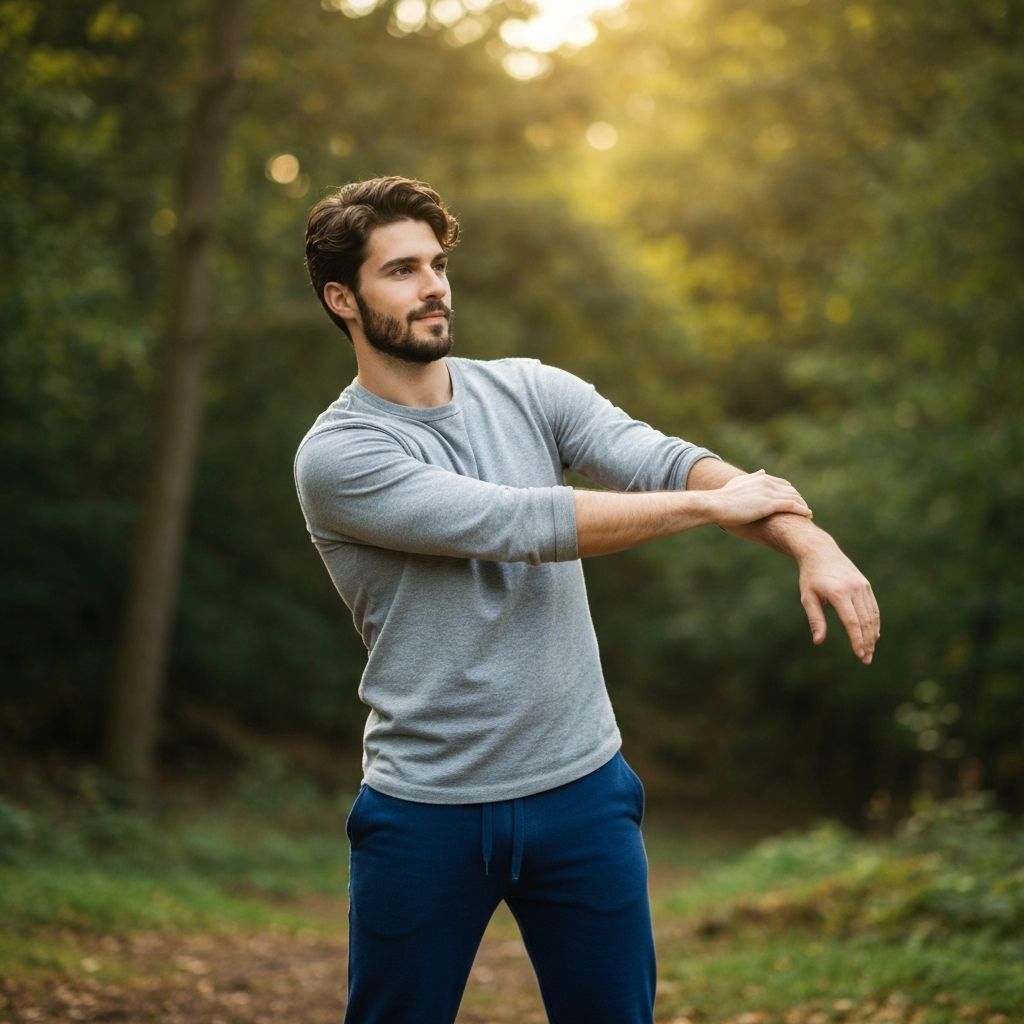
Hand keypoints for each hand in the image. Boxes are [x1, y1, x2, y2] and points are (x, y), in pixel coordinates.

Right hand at [706, 469, 812, 526]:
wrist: (715, 505)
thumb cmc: (722, 498)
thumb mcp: (737, 484)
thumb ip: (751, 478)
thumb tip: (762, 472)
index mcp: (759, 478)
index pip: (781, 483)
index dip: (789, 492)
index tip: (794, 500)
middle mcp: (766, 482)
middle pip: (790, 490)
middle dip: (798, 499)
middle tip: (804, 508)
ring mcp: (768, 492)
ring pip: (793, 497)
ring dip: (803, 505)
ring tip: (808, 513)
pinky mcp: (769, 504)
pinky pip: (792, 506)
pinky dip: (802, 510)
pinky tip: (808, 515)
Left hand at [797, 541, 879, 663]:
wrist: (821, 552)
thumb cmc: (810, 577)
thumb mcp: (807, 597)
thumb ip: (815, 619)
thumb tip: (818, 641)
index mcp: (838, 593)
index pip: (852, 622)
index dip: (857, 640)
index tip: (859, 655)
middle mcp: (854, 589)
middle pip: (865, 621)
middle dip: (867, 642)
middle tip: (866, 660)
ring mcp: (862, 586)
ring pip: (872, 615)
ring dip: (873, 635)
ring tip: (870, 652)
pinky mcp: (866, 585)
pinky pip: (873, 608)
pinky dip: (874, 623)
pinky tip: (873, 635)